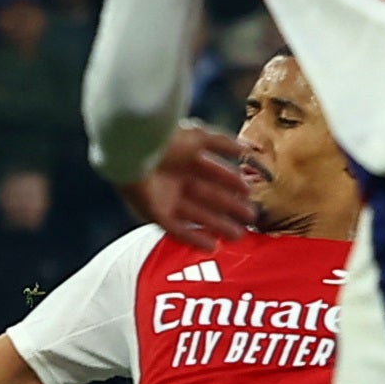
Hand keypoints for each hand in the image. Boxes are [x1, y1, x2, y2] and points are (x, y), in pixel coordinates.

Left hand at [126, 123, 254, 249]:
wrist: (133, 153)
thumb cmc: (164, 141)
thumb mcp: (199, 138)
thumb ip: (223, 144)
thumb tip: (246, 150)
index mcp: (184, 160)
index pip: (213, 174)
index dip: (232, 183)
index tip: (250, 193)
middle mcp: (175, 180)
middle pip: (208, 197)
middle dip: (229, 208)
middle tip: (251, 218)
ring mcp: (164, 197)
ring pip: (196, 215)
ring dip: (217, 225)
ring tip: (238, 235)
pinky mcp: (154, 213)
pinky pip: (176, 229)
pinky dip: (193, 238)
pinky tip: (212, 246)